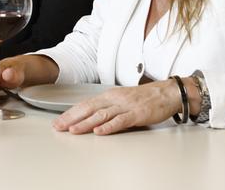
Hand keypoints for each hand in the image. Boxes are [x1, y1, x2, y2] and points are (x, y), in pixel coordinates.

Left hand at [52, 80, 181, 135]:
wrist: (166, 92)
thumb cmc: (143, 97)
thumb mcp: (120, 99)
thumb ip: (106, 107)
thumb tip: (89, 117)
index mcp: (108, 95)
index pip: (85, 104)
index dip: (70, 113)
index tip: (58, 121)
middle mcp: (114, 99)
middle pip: (89, 108)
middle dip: (72, 118)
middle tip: (58, 126)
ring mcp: (125, 106)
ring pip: (101, 115)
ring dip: (86, 123)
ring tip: (73, 130)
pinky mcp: (137, 114)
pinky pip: (121, 120)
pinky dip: (109, 126)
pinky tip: (99, 131)